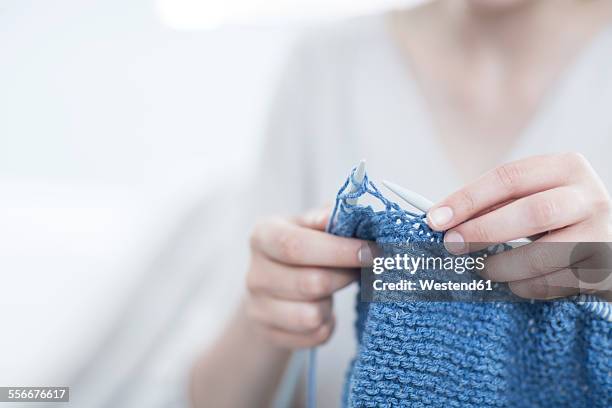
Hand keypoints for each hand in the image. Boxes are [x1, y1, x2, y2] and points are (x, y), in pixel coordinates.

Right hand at [245, 207, 362, 347]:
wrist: (271, 289)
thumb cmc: (300, 250)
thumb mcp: (309, 225)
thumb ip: (329, 218)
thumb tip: (353, 211)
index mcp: (263, 236)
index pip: (295, 245)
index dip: (338, 250)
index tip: (370, 251)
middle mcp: (255, 273)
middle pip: (311, 283)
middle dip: (345, 277)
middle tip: (361, 269)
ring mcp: (258, 308)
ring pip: (312, 315)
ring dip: (333, 304)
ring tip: (333, 290)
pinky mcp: (270, 335)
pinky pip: (315, 336)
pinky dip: (328, 325)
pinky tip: (324, 311)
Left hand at [426, 153, 611, 299]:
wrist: (607, 244)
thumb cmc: (558, 220)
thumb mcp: (532, 199)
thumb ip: (496, 204)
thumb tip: (443, 220)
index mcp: (565, 168)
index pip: (508, 177)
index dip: (467, 199)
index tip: (436, 219)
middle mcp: (589, 196)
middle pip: (531, 212)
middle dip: (483, 231)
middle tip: (452, 245)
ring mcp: (602, 233)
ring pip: (545, 253)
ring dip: (504, 265)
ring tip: (484, 270)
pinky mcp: (605, 269)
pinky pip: (556, 282)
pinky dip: (526, 286)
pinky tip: (514, 284)